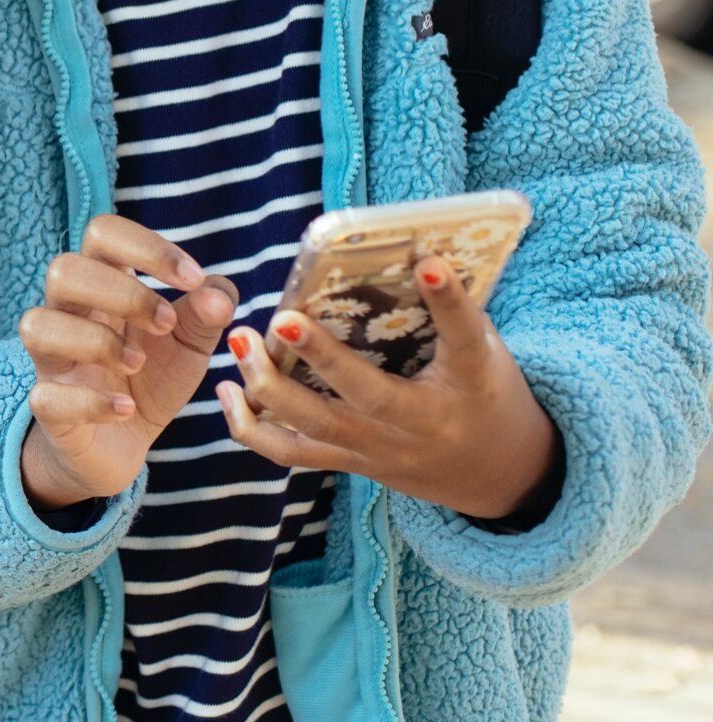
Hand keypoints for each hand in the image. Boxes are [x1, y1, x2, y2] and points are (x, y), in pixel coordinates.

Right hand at [19, 216, 239, 507]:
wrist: (122, 444)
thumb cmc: (150, 380)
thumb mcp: (189, 345)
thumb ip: (206, 314)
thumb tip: (216, 291)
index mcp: (102, 285)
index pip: (102, 233)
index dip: (145, 246)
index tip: (191, 278)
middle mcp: (68, 314)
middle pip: (63, 270)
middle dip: (121, 292)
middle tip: (165, 324)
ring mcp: (51, 360)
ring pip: (37, 325)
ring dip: (95, 340)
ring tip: (136, 364)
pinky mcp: (47, 408)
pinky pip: (46, 396)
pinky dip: (89, 401)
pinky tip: (125, 407)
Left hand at [216, 255, 559, 519]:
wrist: (494, 473)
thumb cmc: (482, 391)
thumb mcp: (484, 352)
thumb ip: (448, 313)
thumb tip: (407, 248)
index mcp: (470, 384)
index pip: (463, 338)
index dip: (448, 301)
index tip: (426, 261)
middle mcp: (422, 424)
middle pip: (369, 395)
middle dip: (323, 357)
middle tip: (283, 318)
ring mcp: (382, 450)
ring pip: (318, 428)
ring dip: (270, 387)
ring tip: (239, 343)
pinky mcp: (352, 464)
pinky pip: (293, 453)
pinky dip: (252, 428)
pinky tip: (227, 393)